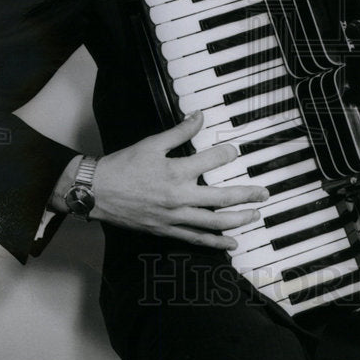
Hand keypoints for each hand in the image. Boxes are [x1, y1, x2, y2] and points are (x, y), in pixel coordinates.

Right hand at [91, 111, 268, 248]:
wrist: (95, 192)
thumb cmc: (122, 167)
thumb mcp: (152, 144)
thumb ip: (180, 132)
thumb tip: (199, 116)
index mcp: (177, 172)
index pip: (213, 160)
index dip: (228, 153)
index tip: (236, 151)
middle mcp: (179, 197)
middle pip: (223, 198)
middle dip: (247, 194)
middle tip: (264, 193)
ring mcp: (174, 217)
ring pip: (214, 222)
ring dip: (238, 219)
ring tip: (255, 215)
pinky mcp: (166, 230)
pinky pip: (196, 239)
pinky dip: (216, 242)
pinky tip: (231, 244)